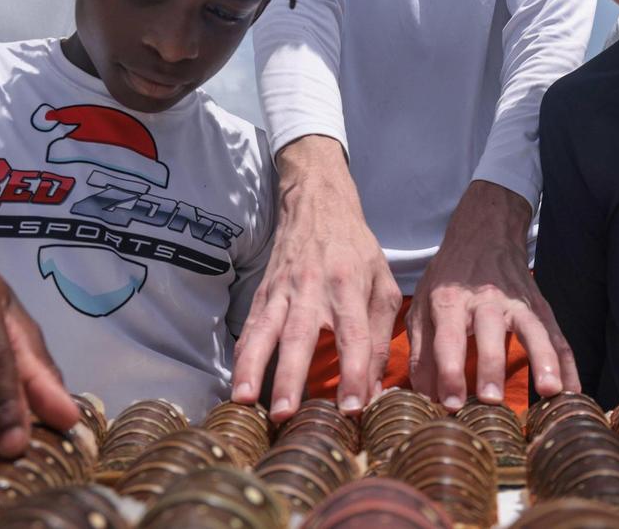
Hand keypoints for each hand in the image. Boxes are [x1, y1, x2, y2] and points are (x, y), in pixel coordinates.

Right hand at [232, 135, 401, 421]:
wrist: (316, 205)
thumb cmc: (356, 250)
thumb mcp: (382, 285)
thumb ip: (379, 337)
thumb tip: (373, 392)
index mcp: (350, 285)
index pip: (354, 333)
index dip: (355, 371)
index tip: (353, 408)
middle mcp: (313, 288)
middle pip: (301, 335)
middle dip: (292, 376)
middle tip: (286, 414)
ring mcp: (282, 290)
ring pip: (265, 331)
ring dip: (254, 368)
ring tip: (245, 401)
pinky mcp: (263, 293)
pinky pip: (250, 327)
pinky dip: (241, 356)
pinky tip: (236, 383)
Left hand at [406, 180, 578, 409]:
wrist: (484, 235)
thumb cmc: (448, 279)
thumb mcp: (423, 306)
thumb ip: (422, 352)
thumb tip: (426, 398)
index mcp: (450, 300)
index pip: (448, 337)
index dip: (449, 371)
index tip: (451, 405)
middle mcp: (485, 299)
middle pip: (490, 333)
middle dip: (490, 367)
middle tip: (491, 401)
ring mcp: (517, 302)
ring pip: (533, 331)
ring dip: (543, 360)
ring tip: (550, 392)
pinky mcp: (540, 307)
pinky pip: (557, 337)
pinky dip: (568, 364)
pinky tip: (572, 392)